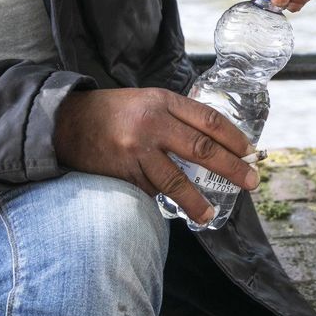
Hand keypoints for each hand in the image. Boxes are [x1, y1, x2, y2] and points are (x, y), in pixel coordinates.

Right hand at [53, 88, 258, 224]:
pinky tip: (173, 207)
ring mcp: (137, 150)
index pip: (209, 120)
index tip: (250, 152)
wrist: (66, 123)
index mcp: (162, 101)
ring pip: (177, 181)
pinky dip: (164, 200)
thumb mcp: (146, 101)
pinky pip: (151, 191)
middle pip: (202, 149)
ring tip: (210, 214)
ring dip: (197, 201)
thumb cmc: (112, 112)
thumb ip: (175, 116)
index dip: (234, 138)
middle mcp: (152, 123)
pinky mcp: (124, 172)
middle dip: (231, 168)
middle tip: (250, 181)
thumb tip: (213, 141)